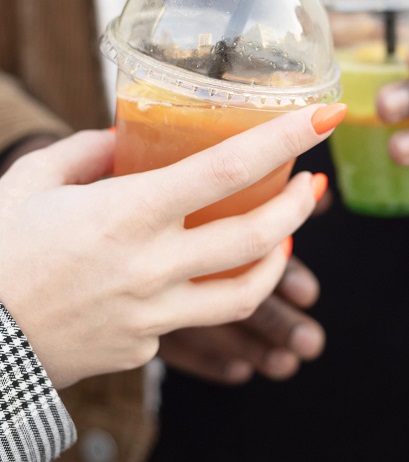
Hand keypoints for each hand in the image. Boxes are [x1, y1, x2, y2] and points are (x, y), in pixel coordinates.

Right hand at [0, 103, 342, 387]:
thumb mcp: (33, 183)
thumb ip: (86, 151)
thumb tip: (128, 137)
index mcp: (126, 213)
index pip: (227, 169)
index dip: (283, 140)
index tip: (323, 118)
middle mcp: (150, 266)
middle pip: (256, 237)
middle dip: (300, 206)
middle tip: (314, 184)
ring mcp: (152, 313)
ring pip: (245, 292)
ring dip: (278, 258)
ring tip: (288, 233)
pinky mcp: (146, 344)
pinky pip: (199, 316)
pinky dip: (218, 290)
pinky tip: (215, 271)